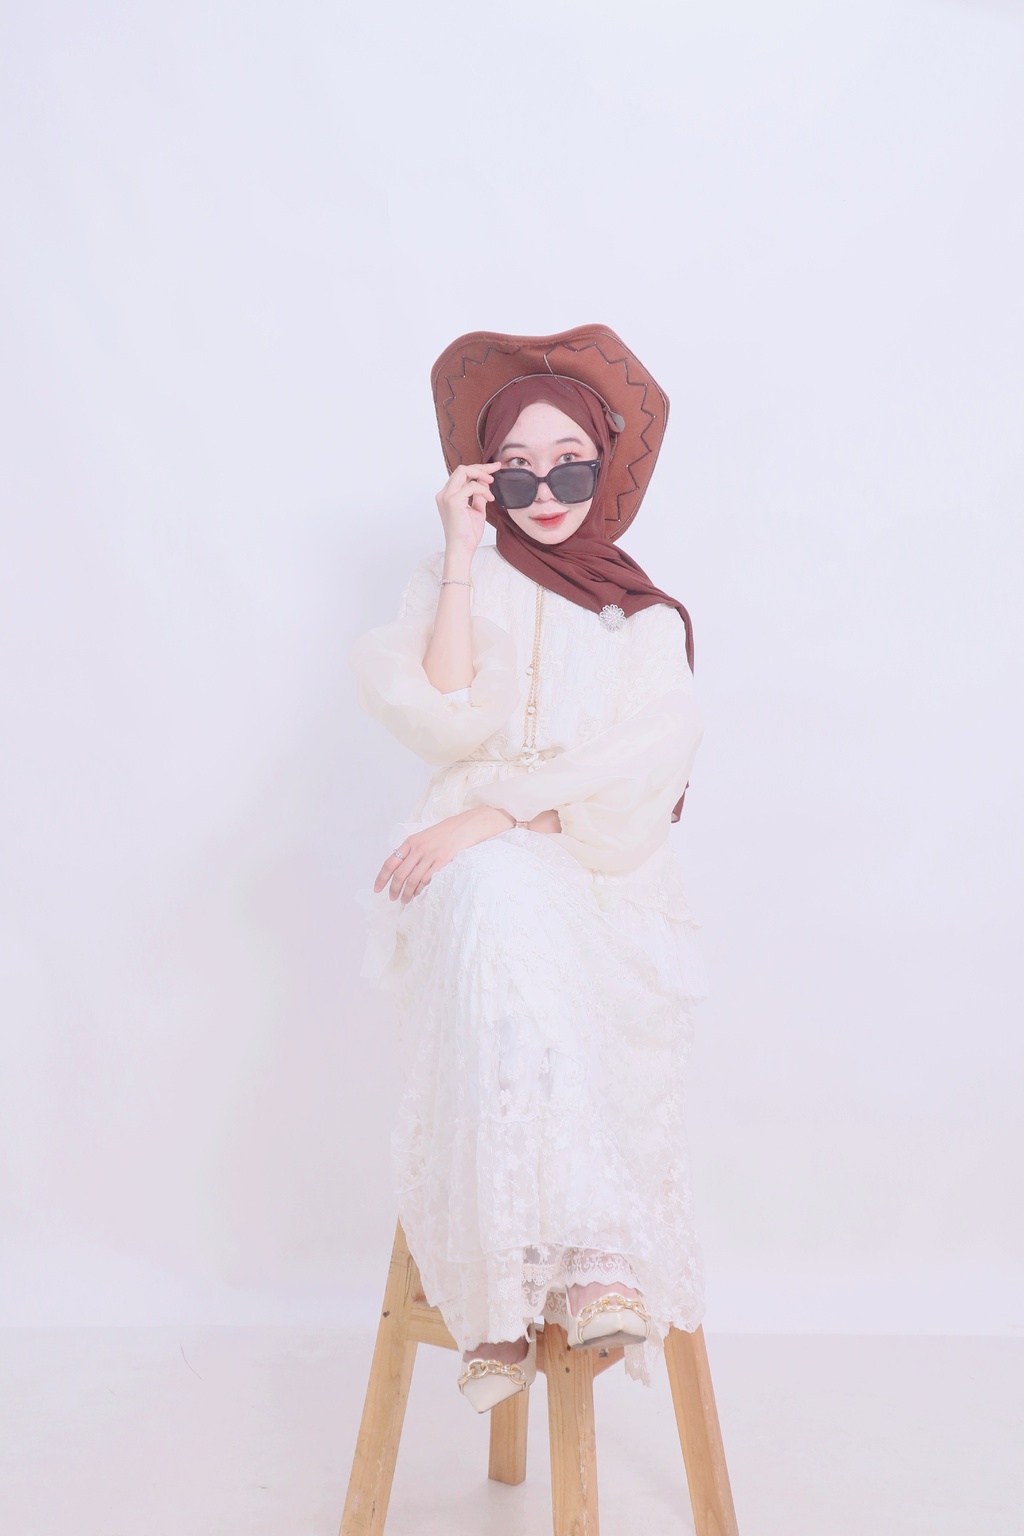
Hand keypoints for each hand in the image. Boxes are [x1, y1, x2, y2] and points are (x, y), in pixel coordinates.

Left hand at [375, 806, 513, 903]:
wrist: (467, 825)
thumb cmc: (447, 832)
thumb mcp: (425, 836)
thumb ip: (413, 850)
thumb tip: (401, 867)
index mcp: (410, 841)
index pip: (390, 862)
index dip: (381, 877)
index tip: (377, 888)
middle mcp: (418, 848)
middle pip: (399, 874)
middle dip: (393, 889)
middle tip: (392, 898)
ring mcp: (430, 854)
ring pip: (412, 880)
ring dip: (406, 893)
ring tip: (405, 900)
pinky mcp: (442, 860)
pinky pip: (426, 879)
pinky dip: (420, 889)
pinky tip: (418, 894)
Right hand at [435, 462, 501, 557]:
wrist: (462, 549)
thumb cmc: (468, 534)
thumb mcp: (477, 510)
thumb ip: (479, 495)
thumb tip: (485, 482)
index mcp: (448, 495)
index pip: (462, 475)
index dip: (478, 469)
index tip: (493, 469)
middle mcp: (444, 494)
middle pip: (462, 469)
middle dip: (481, 467)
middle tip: (496, 468)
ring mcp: (447, 496)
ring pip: (463, 471)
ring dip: (481, 474)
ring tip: (492, 482)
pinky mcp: (453, 501)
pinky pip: (471, 486)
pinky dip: (483, 490)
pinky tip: (490, 498)